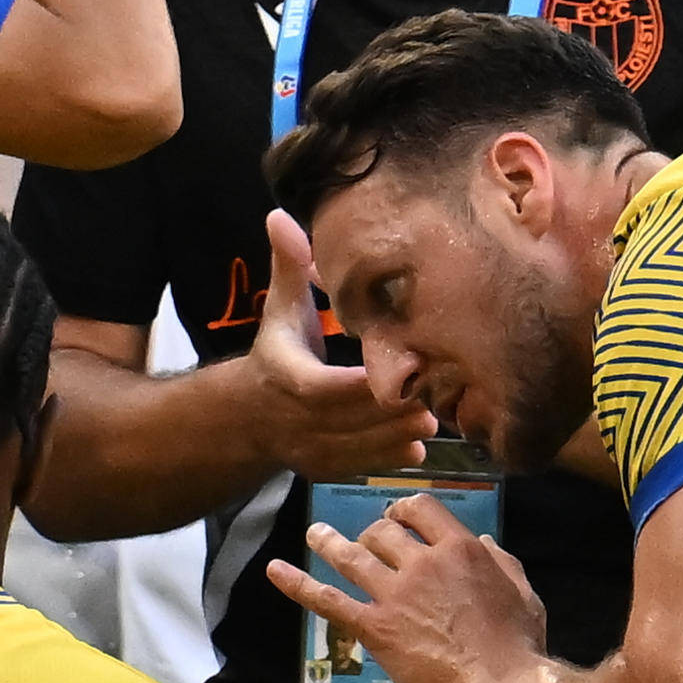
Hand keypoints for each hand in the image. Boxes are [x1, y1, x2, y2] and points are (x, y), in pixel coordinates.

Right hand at [230, 206, 428, 467]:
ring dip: (393, 437)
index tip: (396, 372)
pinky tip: (417, 448)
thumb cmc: (278, 351)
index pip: (322, 387)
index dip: (357, 386)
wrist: (248, 415)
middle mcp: (294, 418)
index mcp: (285, 376)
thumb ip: (287, 266)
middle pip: (346, 421)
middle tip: (433, 398)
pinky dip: (386, 460)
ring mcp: (308, 449)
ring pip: (355, 449)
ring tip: (432, 420)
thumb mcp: (281, 309)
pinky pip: (357, 468)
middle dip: (389, 412)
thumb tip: (278, 214)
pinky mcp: (322, 468)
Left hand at [268, 491, 542, 682]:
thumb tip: (485, 544)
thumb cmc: (518, 643)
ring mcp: (394, 594)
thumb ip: (502, 563)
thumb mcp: (523, 592)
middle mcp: (422, 563)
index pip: (422, 509)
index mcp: (460, 549)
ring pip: (352, 556)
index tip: (399, 517)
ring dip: (329, 541)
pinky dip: (298, 583)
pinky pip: (328, 600)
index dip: (405, 509)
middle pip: (383, 531)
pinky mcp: (374, 626)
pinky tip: (275, 570)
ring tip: (315, 533)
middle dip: (372, 532)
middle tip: (366, 539)